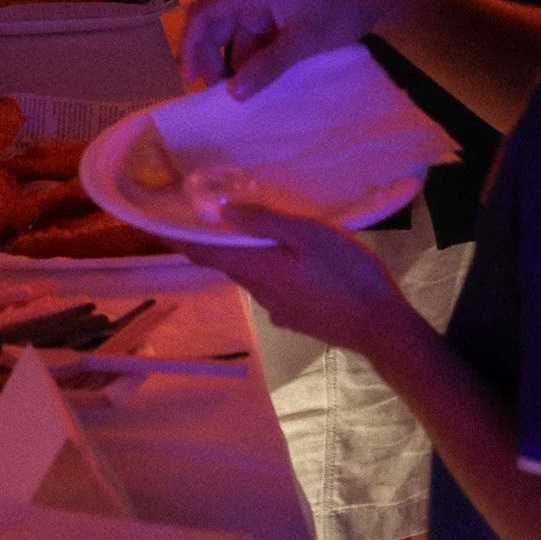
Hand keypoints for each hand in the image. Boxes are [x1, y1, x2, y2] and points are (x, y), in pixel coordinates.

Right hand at [181, 0, 405, 95]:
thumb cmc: (338, 8)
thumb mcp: (303, 40)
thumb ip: (267, 66)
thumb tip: (233, 93)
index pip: (203, 14)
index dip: (190, 45)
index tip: (189, 78)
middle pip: (214, 29)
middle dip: (211, 61)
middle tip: (217, 95)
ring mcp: (264, 9)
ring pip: (235, 41)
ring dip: (235, 66)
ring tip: (240, 97)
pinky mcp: (277, 20)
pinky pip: (255, 44)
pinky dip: (254, 64)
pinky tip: (260, 86)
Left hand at [183, 204, 411, 355]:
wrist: (380, 328)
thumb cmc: (345, 273)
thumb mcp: (308, 234)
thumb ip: (265, 221)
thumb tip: (222, 211)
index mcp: (256, 268)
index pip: (206, 253)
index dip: (181, 239)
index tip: (160, 227)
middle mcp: (259, 292)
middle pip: (228, 264)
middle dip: (217, 243)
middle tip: (214, 217)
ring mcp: (279, 309)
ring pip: (251, 277)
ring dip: (245, 257)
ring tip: (252, 235)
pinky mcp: (297, 318)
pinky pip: (273, 290)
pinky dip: (270, 272)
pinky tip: (288, 265)